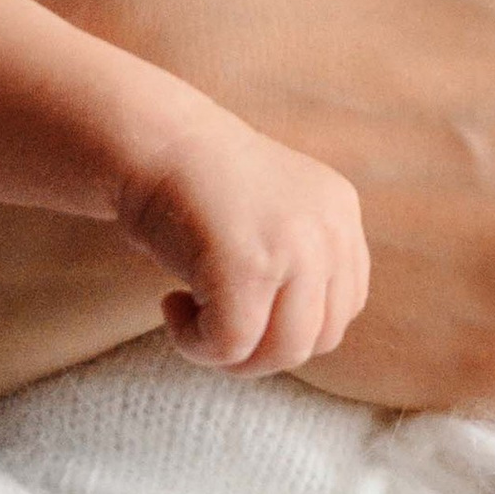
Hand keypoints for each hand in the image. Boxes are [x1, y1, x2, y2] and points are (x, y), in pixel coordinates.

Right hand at [121, 111, 370, 374]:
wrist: (151, 138)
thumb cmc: (195, 185)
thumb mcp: (273, 216)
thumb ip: (301, 266)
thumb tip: (297, 345)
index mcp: (339, 212)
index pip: (343, 307)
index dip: (288, 323)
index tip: (241, 304)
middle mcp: (329, 228)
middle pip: (319, 339)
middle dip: (260, 350)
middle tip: (211, 324)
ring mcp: (294, 246)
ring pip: (282, 352)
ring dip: (231, 355)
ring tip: (191, 318)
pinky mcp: (250, 267)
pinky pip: (231, 345)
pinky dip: (194, 343)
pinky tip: (172, 305)